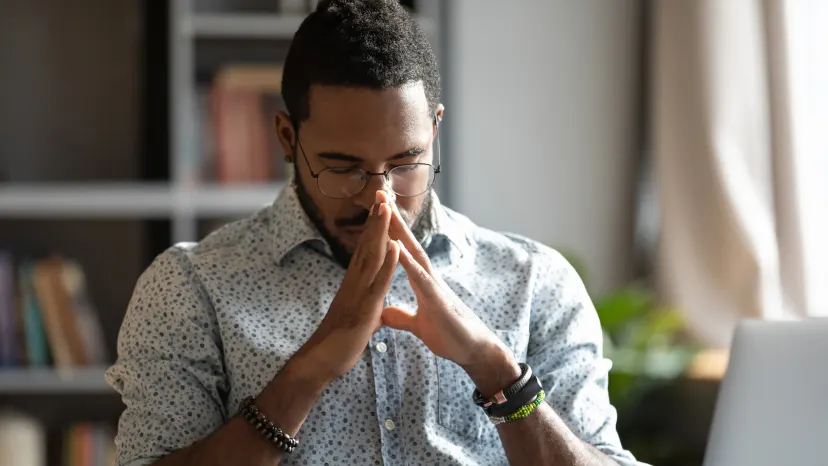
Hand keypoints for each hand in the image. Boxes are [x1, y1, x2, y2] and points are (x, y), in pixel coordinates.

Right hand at [293, 190, 399, 383]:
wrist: (321, 362)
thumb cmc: (339, 343)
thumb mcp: (359, 322)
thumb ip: (369, 311)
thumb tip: (376, 311)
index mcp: (355, 285)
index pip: (366, 252)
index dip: (373, 230)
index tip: (380, 209)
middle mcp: (354, 283)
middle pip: (366, 246)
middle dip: (376, 221)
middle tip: (383, 194)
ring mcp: (358, 293)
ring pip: (371, 257)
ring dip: (380, 232)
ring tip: (387, 208)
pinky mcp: (364, 307)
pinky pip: (378, 282)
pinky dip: (389, 263)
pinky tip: (397, 246)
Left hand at [381, 202, 518, 386]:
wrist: (472, 351)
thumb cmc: (449, 336)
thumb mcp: (418, 325)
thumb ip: (403, 317)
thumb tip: (386, 312)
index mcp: (422, 282)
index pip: (402, 251)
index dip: (389, 232)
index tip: (377, 211)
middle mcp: (428, 277)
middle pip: (407, 242)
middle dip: (393, 219)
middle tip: (379, 193)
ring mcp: (434, 286)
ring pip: (414, 252)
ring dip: (399, 231)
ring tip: (386, 210)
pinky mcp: (437, 299)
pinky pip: (420, 278)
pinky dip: (407, 262)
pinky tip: (397, 249)